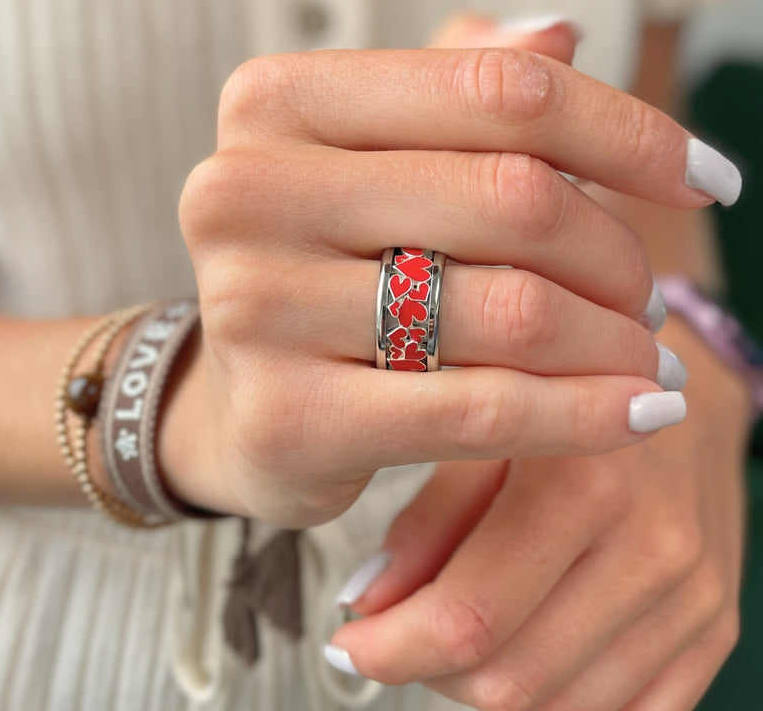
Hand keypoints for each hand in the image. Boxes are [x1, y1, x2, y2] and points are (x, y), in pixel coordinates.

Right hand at [167, 19, 736, 527]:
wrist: (248, 400)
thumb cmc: (325, 271)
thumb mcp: (373, 165)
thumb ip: (454, 91)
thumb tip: (557, 36)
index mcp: (276, 104)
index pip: (497, 90)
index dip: (625, 132)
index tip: (702, 178)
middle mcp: (248, 194)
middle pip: (512, 198)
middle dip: (617, 254)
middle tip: (648, 298)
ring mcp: (254, 308)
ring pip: (510, 311)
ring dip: (612, 340)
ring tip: (643, 357)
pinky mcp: (288, 419)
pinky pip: (482, 413)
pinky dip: (583, 415)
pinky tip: (638, 415)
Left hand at [328, 316, 750, 709]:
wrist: (686, 386)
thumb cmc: (570, 394)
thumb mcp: (489, 430)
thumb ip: (429, 517)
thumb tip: (369, 602)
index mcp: (585, 482)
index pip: (472, 617)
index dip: (392, 647)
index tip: (349, 642)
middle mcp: (651, 549)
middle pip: (509, 680)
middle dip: (427, 669)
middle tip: (393, 633)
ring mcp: (694, 599)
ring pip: (556, 706)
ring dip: (481, 684)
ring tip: (453, 630)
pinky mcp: (716, 630)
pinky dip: (550, 695)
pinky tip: (517, 647)